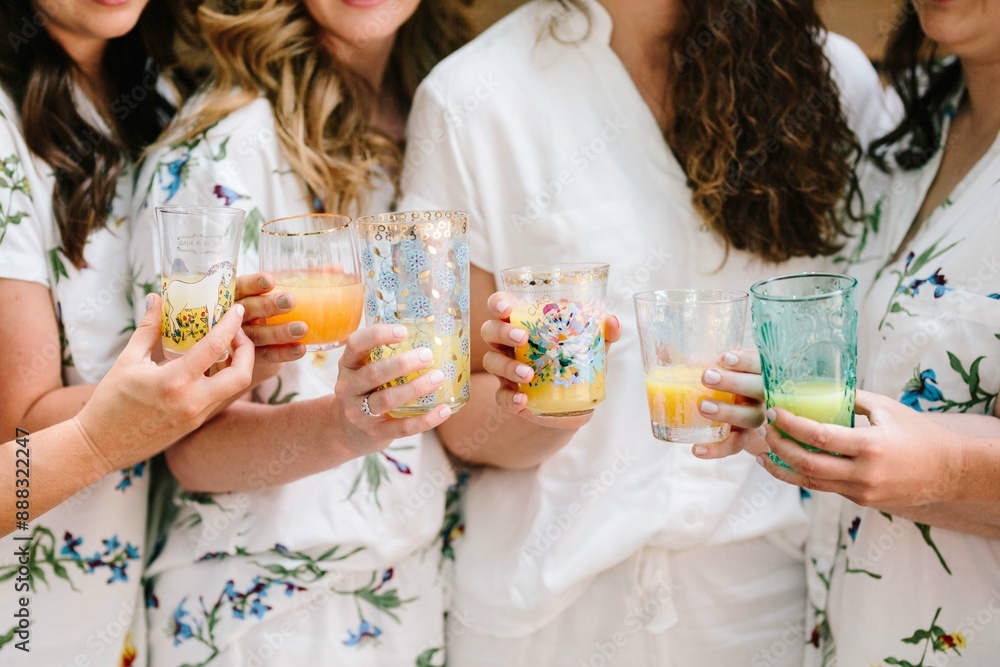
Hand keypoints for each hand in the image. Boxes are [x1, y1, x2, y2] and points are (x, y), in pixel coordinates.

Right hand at [73, 294, 253, 473]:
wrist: (100, 447)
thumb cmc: (109, 402)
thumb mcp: (127, 361)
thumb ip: (148, 329)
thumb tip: (156, 298)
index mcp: (174, 382)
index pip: (215, 347)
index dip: (231, 325)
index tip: (237, 310)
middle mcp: (192, 401)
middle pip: (241, 375)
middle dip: (247, 350)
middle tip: (237, 333)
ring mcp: (196, 416)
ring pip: (234, 388)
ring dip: (238, 365)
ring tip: (226, 346)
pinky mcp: (195, 424)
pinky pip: (220, 398)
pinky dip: (223, 379)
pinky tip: (212, 365)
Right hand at [234, 272, 306, 384]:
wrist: (250, 346)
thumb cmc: (268, 309)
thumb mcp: (278, 291)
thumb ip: (302, 278)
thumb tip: (337, 269)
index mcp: (239, 295)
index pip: (241, 286)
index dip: (254, 283)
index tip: (271, 280)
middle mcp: (236, 316)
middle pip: (248, 310)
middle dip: (268, 306)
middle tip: (291, 301)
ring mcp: (242, 339)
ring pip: (258, 335)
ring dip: (280, 332)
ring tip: (302, 328)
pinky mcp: (253, 358)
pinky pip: (269, 356)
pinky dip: (285, 353)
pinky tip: (301, 349)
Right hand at [332, 324, 452, 456]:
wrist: (346, 431)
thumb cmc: (365, 391)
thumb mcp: (363, 370)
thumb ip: (385, 356)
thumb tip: (431, 337)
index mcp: (348, 365)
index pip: (356, 344)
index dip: (378, 335)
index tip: (403, 331)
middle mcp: (349, 388)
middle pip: (374, 373)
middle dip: (403, 363)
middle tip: (428, 355)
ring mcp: (359, 412)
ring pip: (387, 399)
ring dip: (415, 388)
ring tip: (438, 377)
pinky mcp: (375, 433)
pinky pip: (402, 428)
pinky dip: (425, 420)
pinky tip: (444, 410)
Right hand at [480, 291, 621, 427]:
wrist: (574, 406)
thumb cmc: (575, 365)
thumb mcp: (591, 349)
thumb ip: (602, 335)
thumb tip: (612, 321)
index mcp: (524, 325)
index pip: (501, 307)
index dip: (497, 303)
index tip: (506, 307)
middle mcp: (509, 346)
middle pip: (489, 331)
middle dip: (502, 332)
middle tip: (523, 339)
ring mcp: (506, 372)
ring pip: (491, 362)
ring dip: (507, 366)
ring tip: (529, 374)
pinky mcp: (510, 397)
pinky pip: (500, 396)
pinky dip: (509, 399)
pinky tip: (522, 401)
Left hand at [693, 348, 768, 458]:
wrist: (733, 416)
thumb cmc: (719, 384)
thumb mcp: (709, 368)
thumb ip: (689, 358)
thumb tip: (662, 346)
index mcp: (756, 372)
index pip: (760, 362)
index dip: (746, 360)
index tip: (724, 358)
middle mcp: (760, 394)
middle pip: (759, 388)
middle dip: (735, 382)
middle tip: (707, 377)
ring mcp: (754, 417)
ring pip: (752, 417)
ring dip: (728, 412)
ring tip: (703, 407)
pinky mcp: (744, 438)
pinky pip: (735, 445)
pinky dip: (717, 449)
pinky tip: (697, 449)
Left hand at [756, 390, 965, 506]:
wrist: (950, 472)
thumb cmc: (919, 434)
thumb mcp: (886, 408)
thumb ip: (851, 398)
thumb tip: (817, 387)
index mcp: (871, 446)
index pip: (819, 437)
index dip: (791, 425)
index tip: (774, 412)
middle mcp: (864, 473)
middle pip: (807, 464)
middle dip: (779, 447)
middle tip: (764, 430)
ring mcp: (862, 491)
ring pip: (811, 482)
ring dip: (782, 468)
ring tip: (763, 455)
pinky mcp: (861, 501)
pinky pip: (825, 488)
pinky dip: (804, 476)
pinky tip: (789, 464)